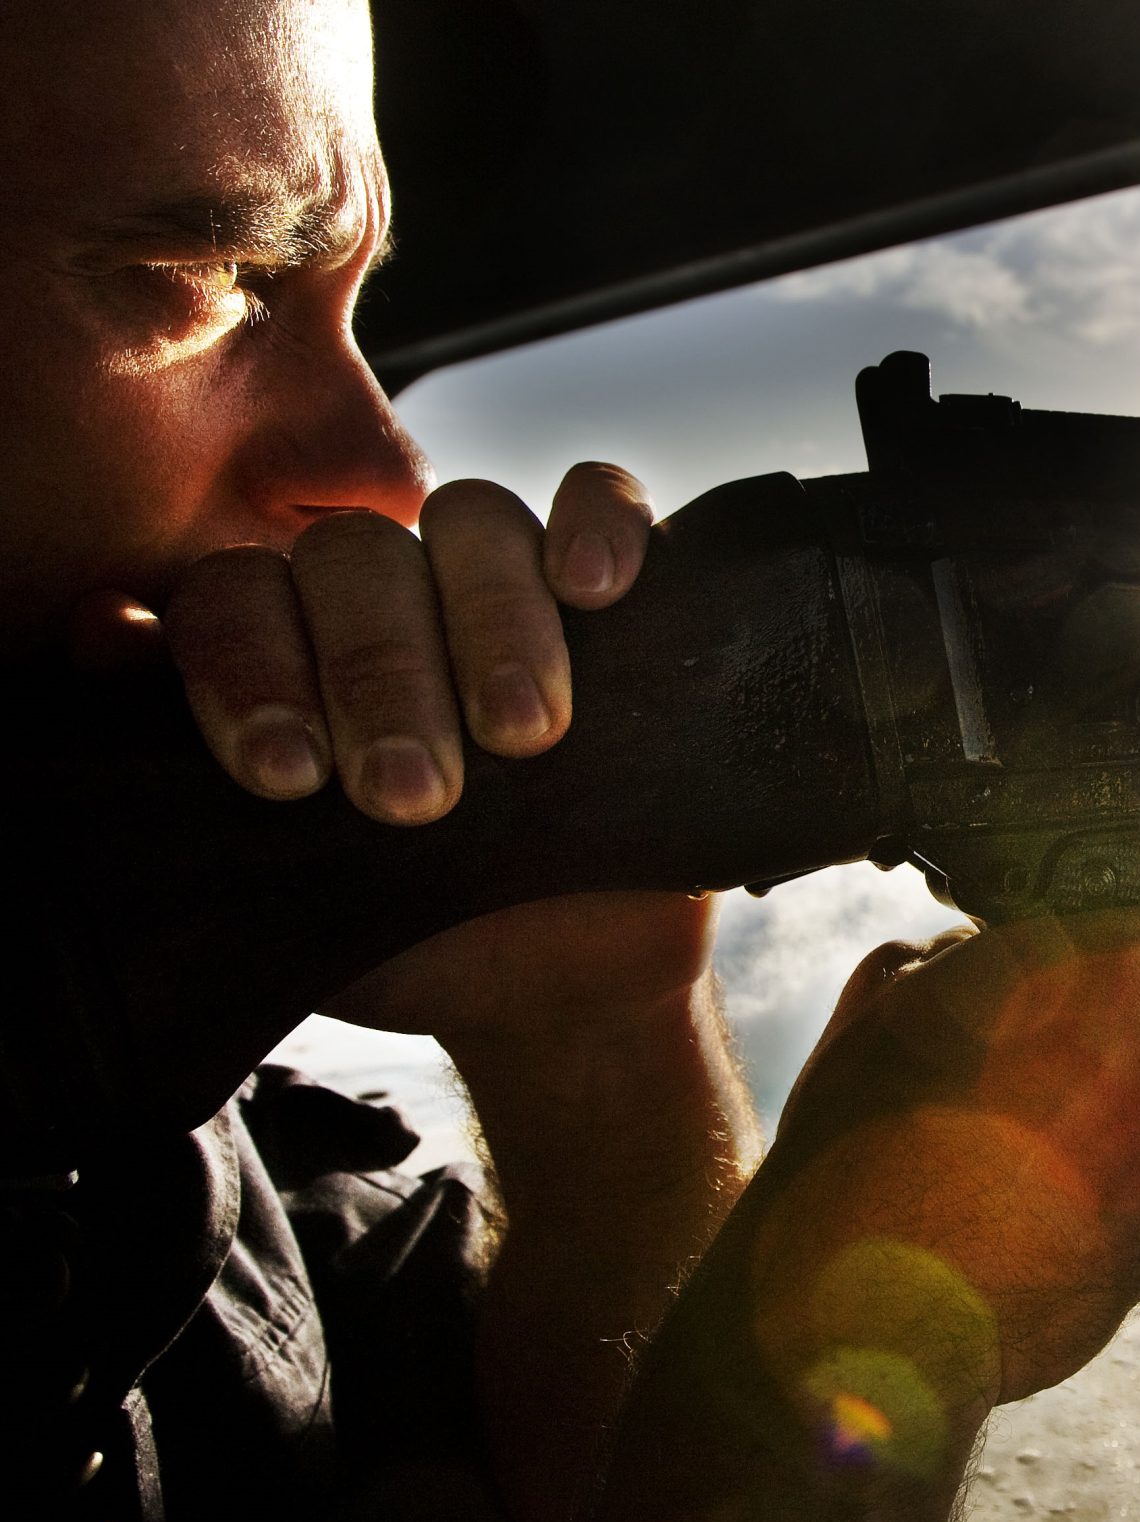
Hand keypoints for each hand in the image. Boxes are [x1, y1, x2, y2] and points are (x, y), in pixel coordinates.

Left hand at [154, 463, 713, 1041]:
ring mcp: (499, 588)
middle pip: (355, 556)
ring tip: (523, 736)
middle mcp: (383, 602)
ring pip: (473, 523)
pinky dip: (597, 525)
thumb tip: (106, 640)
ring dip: (493, 622)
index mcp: (289, 656)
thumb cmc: (412, 946)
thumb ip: (203, 799)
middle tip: (415, 795)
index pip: (236, 597)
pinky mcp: (616, 594)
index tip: (293, 779)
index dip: (253, 670)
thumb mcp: (295, 900)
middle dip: (381, 676)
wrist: (563, 986)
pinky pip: (602, 500)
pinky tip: (592, 589)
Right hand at [747, 905, 1139, 1413]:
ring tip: (1000, 1173)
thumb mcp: (890, 1003)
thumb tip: (987, 956)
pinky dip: (1106, 1203)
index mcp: (1111, 980)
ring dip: (1104, 1133)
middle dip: (1112, 1051)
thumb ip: (971, 956)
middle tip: (1018, 1086)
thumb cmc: (863, 1148)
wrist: (866, 1315)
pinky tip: (1023, 1226)